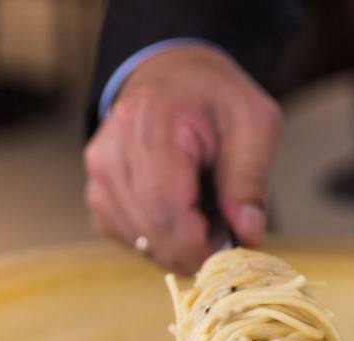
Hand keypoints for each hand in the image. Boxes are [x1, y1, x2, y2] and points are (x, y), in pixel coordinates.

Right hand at [84, 45, 283, 273]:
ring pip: (138, 240)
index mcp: (149, 124)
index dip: (197, 243)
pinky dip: (160, 242)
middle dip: (193, 250)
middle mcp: (111, 151)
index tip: (231, 250)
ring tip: (207, 221)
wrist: (173, 76)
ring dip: (178, 247)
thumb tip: (248, 236)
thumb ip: (250, 180)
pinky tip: (181, 220)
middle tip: (226, 241)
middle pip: (149, 230)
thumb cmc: (216, 98)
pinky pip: (128, 239)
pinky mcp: (99, 195)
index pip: (163, 206)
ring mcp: (98, 175)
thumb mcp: (254, 124)